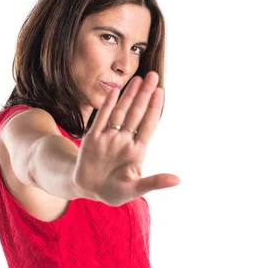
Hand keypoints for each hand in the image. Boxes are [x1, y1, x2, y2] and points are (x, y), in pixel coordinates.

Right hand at [72, 71, 179, 205]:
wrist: (89, 190)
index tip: (160, 92)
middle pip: (136, 114)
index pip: (148, 125)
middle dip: (144, 95)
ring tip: (138, 79)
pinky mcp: (92, 139)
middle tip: (153, 75)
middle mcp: (123, 141)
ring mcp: (108, 138)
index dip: (154, 109)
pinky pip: (100, 119)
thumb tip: (178, 180)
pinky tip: (114, 91)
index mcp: (136, 151)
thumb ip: (155, 182)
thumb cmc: (114, 192)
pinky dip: (106, 105)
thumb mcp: (136, 189)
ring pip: (120, 113)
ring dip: (129, 96)